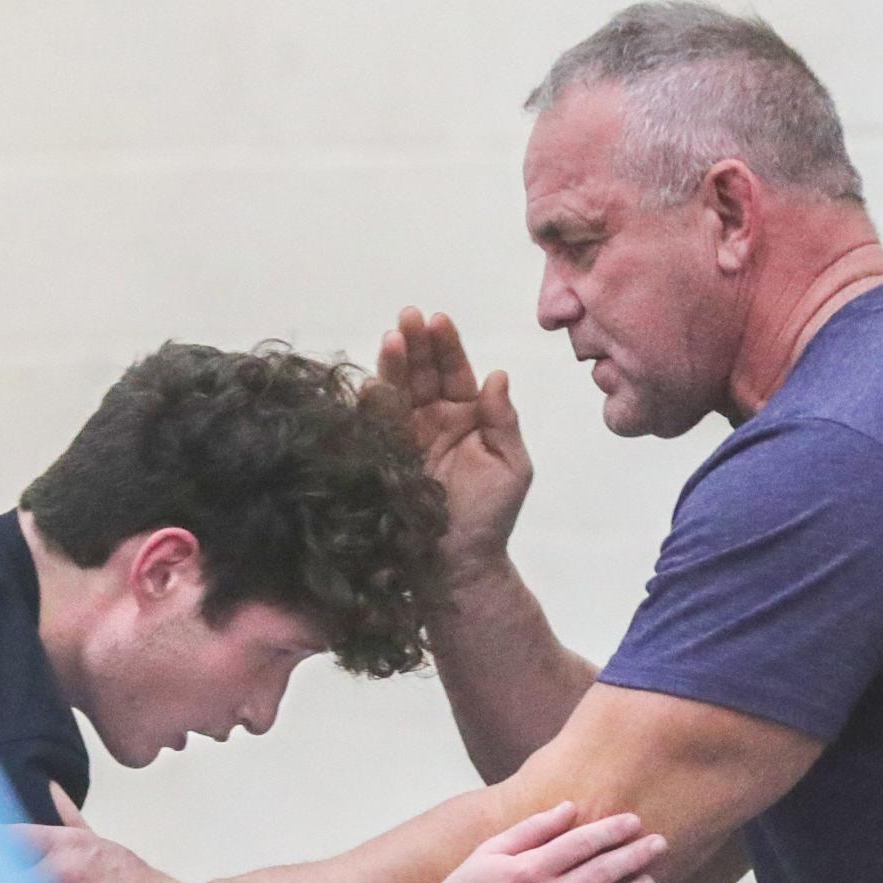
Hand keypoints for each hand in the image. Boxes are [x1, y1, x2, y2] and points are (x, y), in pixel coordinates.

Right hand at [377, 307, 532, 584]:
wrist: (458, 565)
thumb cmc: (491, 516)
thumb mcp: (512, 466)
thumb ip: (503, 421)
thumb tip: (498, 374)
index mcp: (466, 416)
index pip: (454, 372)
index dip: (446, 346)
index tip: (438, 320)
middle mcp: (432, 421)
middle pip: (421, 373)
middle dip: (414, 345)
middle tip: (407, 318)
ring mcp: (405, 438)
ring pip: (396, 393)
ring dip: (392, 366)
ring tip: (391, 340)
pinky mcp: (383, 459)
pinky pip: (375, 427)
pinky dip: (372, 406)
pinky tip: (371, 386)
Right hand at [389, 802, 664, 882]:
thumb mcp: (488, 851)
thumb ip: (531, 829)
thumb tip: (570, 808)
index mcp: (527, 869)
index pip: (582, 843)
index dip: (612, 830)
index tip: (635, 821)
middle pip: (601, 873)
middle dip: (635, 856)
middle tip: (660, 844)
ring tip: (650, 880)